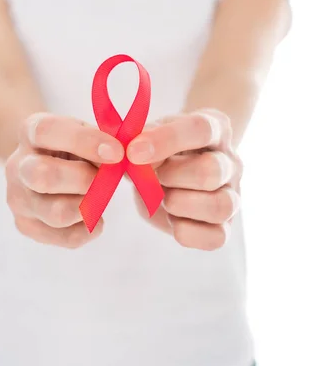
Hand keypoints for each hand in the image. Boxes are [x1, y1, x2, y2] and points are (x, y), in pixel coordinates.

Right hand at [5, 113, 124, 247]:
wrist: (44, 164)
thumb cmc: (71, 146)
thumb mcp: (84, 131)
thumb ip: (101, 140)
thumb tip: (122, 156)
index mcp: (30, 131)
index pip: (47, 131)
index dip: (84, 141)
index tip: (116, 151)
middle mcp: (17, 165)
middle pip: (43, 176)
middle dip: (85, 179)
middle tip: (107, 179)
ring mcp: (18, 198)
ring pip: (57, 213)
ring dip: (89, 206)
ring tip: (99, 197)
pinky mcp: (26, 226)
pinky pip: (66, 237)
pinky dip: (89, 229)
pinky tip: (94, 216)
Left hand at [127, 109, 241, 250]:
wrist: (170, 170)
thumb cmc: (160, 148)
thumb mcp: (149, 134)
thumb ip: (140, 138)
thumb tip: (133, 150)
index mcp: (216, 127)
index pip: (200, 128)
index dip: (166, 140)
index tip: (134, 151)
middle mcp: (231, 161)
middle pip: (211, 170)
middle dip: (171, 177)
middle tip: (150, 176)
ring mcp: (233, 196)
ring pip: (220, 206)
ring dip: (179, 204)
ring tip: (162, 197)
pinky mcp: (226, 227)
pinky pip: (216, 237)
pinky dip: (187, 232)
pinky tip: (171, 218)